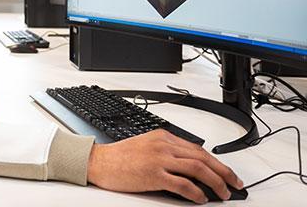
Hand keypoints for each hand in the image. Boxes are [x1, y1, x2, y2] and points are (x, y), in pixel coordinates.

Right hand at [87, 129, 242, 203]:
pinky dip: (196, 192)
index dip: (217, 162)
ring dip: (216, 183)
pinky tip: (201, 199)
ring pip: (197, 169)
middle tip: (236, 184)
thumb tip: (189, 168)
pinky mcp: (153, 174)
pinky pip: (182, 184)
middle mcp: (164, 145)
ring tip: (224, 194)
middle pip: (203, 158)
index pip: (198, 149)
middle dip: (224, 172)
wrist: (99, 161)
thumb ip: (167, 152)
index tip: (227, 173)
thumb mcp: (146, 146)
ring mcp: (159, 159)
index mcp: (163, 137)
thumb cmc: (120, 157)